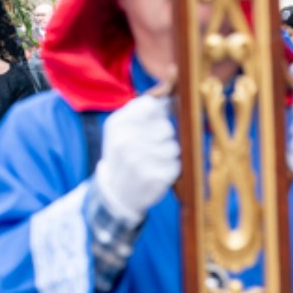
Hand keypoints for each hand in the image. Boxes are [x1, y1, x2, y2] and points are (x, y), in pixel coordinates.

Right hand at [95, 92, 180, 225]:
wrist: (115, 192)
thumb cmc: (121, 155)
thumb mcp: (118, 129)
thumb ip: (138, 111)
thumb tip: (168, 100)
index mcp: (117, 124)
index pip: (151, 106)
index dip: (157, 114)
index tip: (153, 123)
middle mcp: (126, 140)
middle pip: (166, 127)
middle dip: (164, 137)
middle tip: (151, 147)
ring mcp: (140, 160)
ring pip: (174, 147)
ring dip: (168, 155)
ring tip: (153, 161)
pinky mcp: (155, 177)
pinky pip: (176, 165)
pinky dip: (171, 169)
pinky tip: (157, 173)